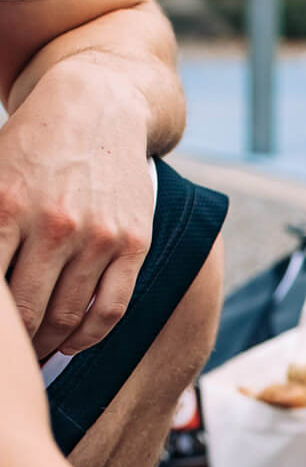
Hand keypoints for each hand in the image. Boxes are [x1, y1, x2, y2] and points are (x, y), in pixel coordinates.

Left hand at [0, 60, 153, 361]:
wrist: (97, 108)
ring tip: (35, 355)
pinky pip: (111, 308)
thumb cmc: (33, 146)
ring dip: (48, 344)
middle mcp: (53, 225)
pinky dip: (89, 337)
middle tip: (10, 357)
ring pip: (69, 316)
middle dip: (17, 342)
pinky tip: (71, 345)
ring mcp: (98, 238)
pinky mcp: (132, 245)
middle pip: (27, 310)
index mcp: (5, 205)